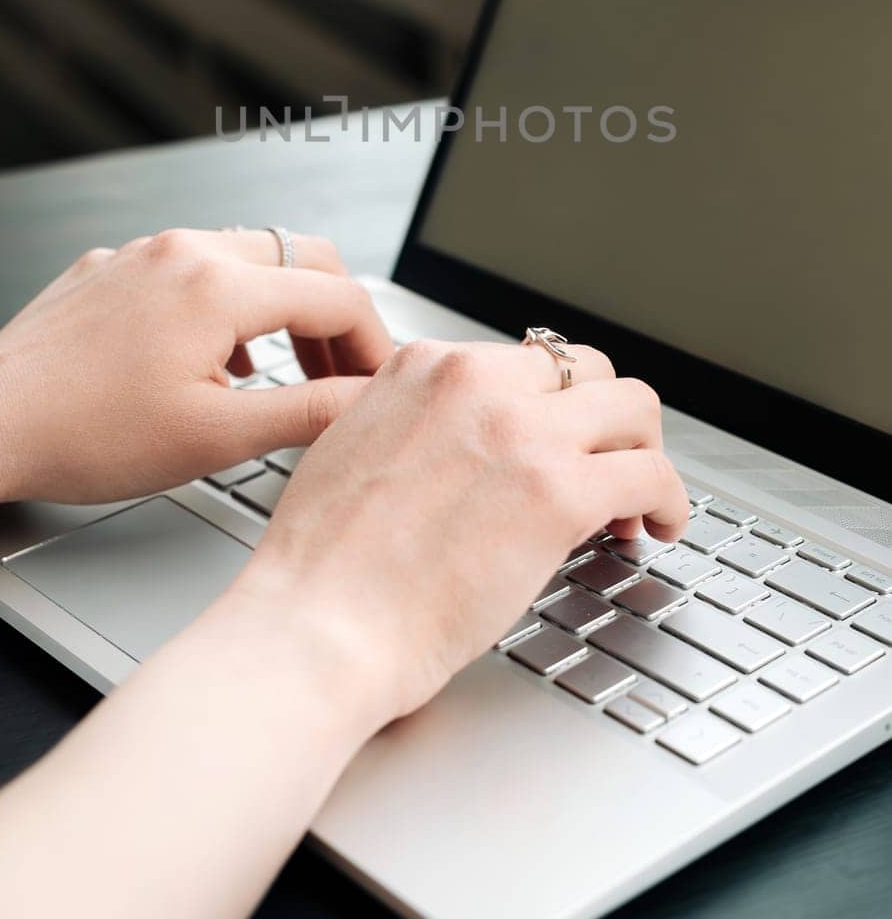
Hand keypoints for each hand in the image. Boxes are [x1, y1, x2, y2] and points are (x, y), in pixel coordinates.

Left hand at [0, 229, 392, 503]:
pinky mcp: (111, 267)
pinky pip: (191, 265)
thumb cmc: (82, 435)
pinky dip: (225, 302)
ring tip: (284, 370)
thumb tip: (364, 401)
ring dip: (282, 306)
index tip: (377, 383)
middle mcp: (184, 250)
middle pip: (302, 257)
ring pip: (247, 255)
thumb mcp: (213, 438)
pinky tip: (213, 357)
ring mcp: (143, 252)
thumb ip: (305, 413)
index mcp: (219, 286)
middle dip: (336, 315)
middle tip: (341, 371)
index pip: (338, 296)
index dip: (373, 343)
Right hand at [238, 338, 688, 727]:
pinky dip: (671, 502)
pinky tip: (659, 528)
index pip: (522, 361)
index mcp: (424, 366)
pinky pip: (652, 473)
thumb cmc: (322, 566)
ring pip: (634, 407)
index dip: (549, 410)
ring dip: (643, 450)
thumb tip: (461, 445)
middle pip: (585, 370)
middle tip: (605, 467)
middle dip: (603, 420)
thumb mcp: (352, 448)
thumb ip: (415, 425)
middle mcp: (478, 382)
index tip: (556, 445)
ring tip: (638, 501)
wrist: (316, 626)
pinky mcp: (560, 492)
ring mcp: (523, 432)